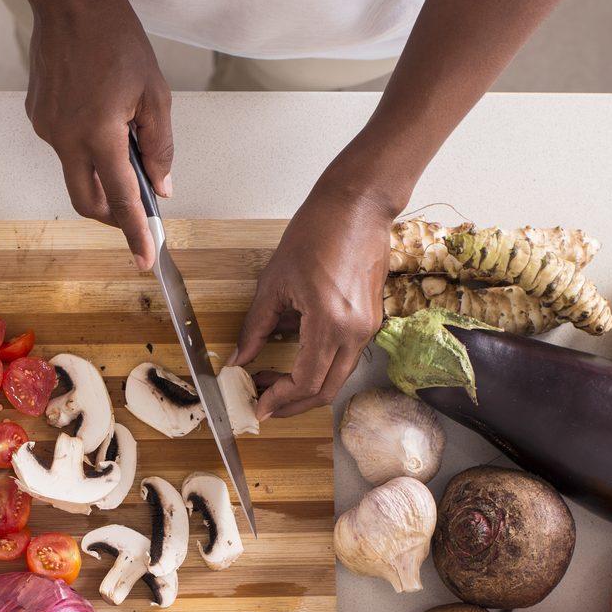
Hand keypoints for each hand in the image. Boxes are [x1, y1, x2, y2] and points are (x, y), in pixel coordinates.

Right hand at [24, 0, 170, 269]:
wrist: (70, 1)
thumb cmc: (116, 39)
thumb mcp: (155, 94)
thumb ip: (160, 147)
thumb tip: (161, 188)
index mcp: (99, 133)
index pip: (120, 199)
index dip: (135, 233)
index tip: (144, 260)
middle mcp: (65, 137)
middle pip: (88, 200)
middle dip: (112, 214)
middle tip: (138, 209)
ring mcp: (46, 127)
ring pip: (75, 172)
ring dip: (100, 171)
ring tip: (122, 135)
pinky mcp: (37, 116)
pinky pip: (64, 145)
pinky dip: (85, 145)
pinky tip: (98, 113)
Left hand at [231, 185, 394, 420]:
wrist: (358, 206)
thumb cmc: (318, 231)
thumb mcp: (274, 282)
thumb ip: (256, 327)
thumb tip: (241, 359)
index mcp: (330, 323)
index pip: (305, 381)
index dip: (280, 400)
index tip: (258, 405)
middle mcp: (355, 332)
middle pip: (325, 390)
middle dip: (293, 403)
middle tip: (265, 402)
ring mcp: (367, 328)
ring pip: (337, 377)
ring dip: (306, 385)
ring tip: (274, 379)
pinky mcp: (370, 321)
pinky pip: (344, 356)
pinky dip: (319, 364)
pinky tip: (293, 352)